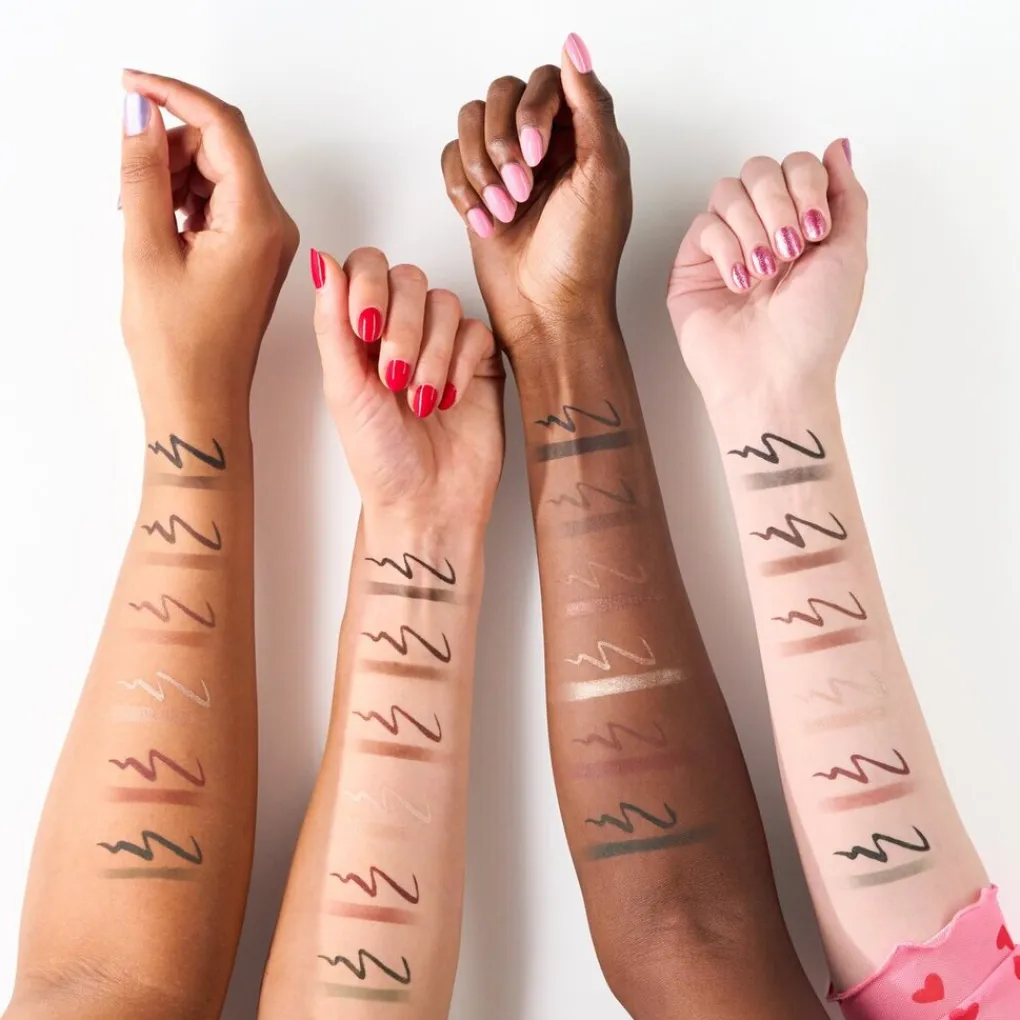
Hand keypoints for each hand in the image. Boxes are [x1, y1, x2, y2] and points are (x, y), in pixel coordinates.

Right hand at [119, 71, 298, 411]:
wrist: (202, 403)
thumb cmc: (181, 348)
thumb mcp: (148, 250)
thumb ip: (143, 174)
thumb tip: (140, 114)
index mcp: (258, 222)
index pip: (224, 127)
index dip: (175, 96)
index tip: (132, 86)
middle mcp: (274, 226)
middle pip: (222, 148)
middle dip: (170, 150)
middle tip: (131, 189)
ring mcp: (267, 241)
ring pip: (219, 174)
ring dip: (174, 178)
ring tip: (145, 222)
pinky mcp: (254, 253)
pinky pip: (220, 203)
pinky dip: (186, 203)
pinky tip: (162, 232)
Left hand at [311, 247, 504, 523]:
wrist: (427, 502)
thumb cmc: (380, 459)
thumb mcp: (343, 389)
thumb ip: (332, 323)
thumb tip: (321, 260)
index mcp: (361, 332)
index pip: (366, 267)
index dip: (368, 285)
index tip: (365, 328)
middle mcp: (402, 329)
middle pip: (408, 278)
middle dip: (402, 328)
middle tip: (394, 377)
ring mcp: (443, 343)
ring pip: (444, 304)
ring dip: (431, 353)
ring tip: (420, 401)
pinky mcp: (479, 361)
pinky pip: (476, 332)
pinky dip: (459, 365)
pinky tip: (449, 400)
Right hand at [440, 34, 630, 353]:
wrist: (549, 312)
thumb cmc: (584, 255)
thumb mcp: (603, 176)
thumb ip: (591, 106)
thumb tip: (574, 45)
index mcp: (582, 133)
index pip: (546, 80)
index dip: (534, 111)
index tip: (540, 155)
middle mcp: (544, 143)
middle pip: (500, 93)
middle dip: (502, 143)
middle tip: (521, 191)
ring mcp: (506, 166)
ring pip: (469, 121)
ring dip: (480, 166)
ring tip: (504, 209)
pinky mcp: (475, 190)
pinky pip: (450, 158)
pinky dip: (461, 189)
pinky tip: (485, 222)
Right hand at [667, 140, 867, 409]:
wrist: (775, 374)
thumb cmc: (814, 330)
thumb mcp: (851, 254)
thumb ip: (847, 196)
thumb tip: (838, 146)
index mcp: (802, 223)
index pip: (797, 165)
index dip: (806, 184)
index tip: (816, 229)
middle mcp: (763, 228)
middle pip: (760, 168)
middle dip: (778, 203)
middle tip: (790, 249)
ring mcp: (726, 245)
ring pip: (728, 191)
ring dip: (753, 228)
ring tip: (764, 272)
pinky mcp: (693, 265)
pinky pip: (704, 225)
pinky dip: (726, 250)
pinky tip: (740, 283)